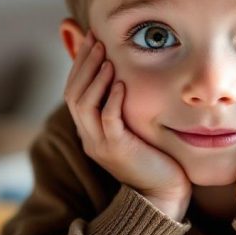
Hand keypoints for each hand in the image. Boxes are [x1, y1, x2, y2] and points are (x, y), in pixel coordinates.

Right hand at [64, 31, 190, 220]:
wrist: (162, 195)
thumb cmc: (153, 158)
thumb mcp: (132, 127)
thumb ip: (123, 105)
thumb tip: (122, 76)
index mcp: (89, 131)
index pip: (73, 91)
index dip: (79, 64)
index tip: (90, 39)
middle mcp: (89, 137)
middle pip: (73, 94)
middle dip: (84, 64)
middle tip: (95, 40)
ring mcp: (101, 145)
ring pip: (84, 106)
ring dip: (95, 78)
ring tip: (106, 56)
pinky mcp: (118, 150)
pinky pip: (108, 121)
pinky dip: (112, 100)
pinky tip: (121, 83)